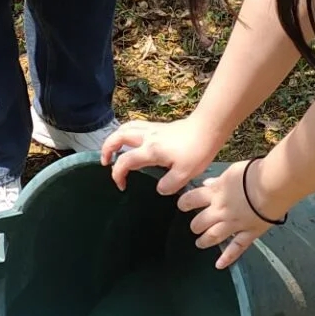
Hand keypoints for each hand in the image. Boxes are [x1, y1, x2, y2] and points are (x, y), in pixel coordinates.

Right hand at [101, 114, 221, 194]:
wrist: (209, 127)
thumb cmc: (198, 150)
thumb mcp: (185, 173)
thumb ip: (169, 184)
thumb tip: (159, 189)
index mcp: (150, 150)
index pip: (124, 161)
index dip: (117, 174)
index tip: (121, 186)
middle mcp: (147, 137)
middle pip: (118, 137)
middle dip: (107, 148)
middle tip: (105, 161)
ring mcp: (153, 129)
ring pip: (126, 128)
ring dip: (116, 137)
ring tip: (113, 148)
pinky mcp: (161, 126)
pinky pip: (136, 126)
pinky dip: (128, 132)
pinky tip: (133, 141)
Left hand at [177, 159, 275, 268]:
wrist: (272, 184)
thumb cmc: (254, 173)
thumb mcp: (232, 171)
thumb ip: (218, 180)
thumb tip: (206, 184)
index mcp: (215, 193)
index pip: (192, 199)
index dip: (184, 202)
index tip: (182, 205)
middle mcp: (220, 211)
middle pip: (200, 222)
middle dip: (195, 225)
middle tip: (194, 226)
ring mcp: (234, 224)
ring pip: (214, 236)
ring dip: (204, 241)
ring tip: (199, 243)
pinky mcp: (249, 233)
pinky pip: (237, 248)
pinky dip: (228, 257)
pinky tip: (219, 265)